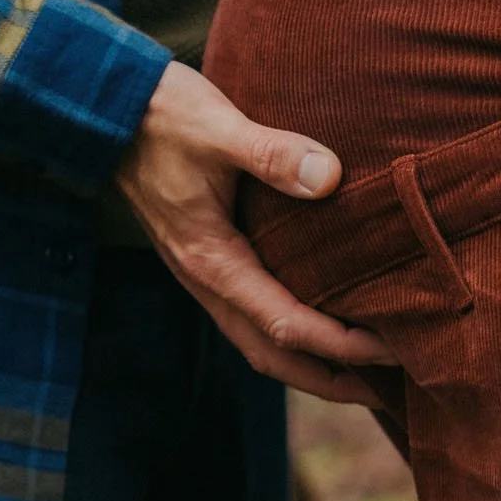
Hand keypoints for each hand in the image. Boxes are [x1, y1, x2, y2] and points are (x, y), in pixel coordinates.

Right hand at [118, 63, 395, 405]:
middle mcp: (206, 280)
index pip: (285, 323)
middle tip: (386, 391)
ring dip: (308, 363)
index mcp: (212, 260)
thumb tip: (330, 177)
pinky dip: (287, 332)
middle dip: (329, 380)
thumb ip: (272, 154)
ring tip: (361, 371)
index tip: (393, 349)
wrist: (107, 109)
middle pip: (271, 354)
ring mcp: (202, 273)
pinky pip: (249, 314)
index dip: (341, 345)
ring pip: (257, 340)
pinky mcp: (205, 258)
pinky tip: (317, 316)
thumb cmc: (164, 116)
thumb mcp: (219, 127)